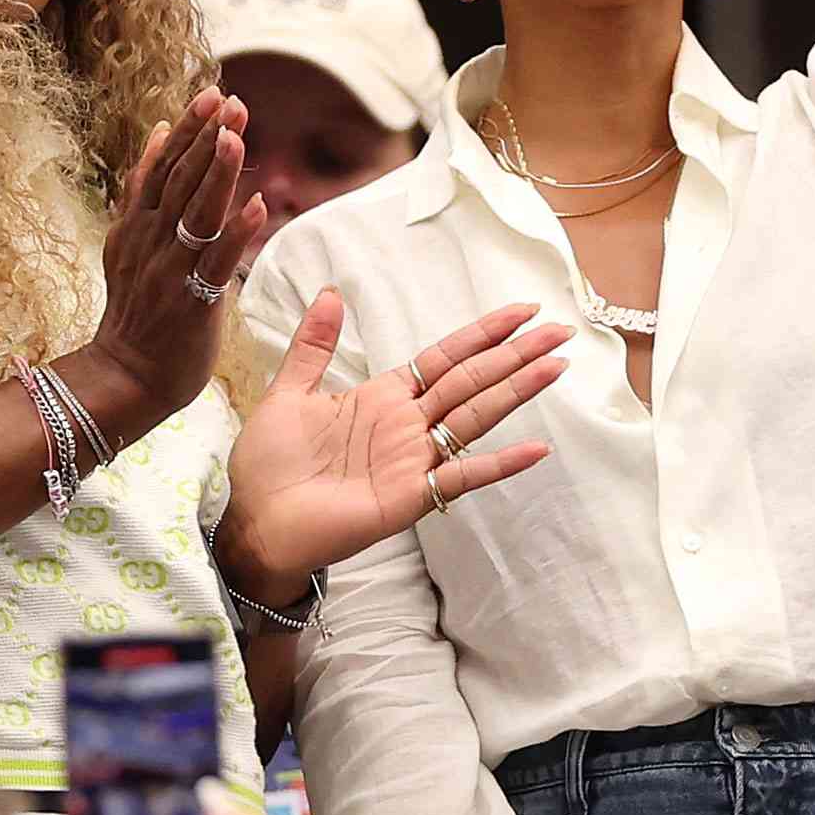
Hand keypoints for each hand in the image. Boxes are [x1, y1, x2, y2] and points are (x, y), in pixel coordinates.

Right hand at [86, 89, 267, 431]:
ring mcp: (170, 269)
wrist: (125, 374)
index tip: (212, 94)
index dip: (188, 130)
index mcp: (138, 223)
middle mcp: (152, 240)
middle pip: (180, 180)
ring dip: (217, 174)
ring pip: (195, 214)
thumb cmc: (137, 307)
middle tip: (229, 101)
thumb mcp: (128, 239)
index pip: (164, 166)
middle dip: (205, 139)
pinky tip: (257, 206)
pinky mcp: (192, 301)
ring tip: (235, 136)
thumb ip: (144, 188)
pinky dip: (236, 234)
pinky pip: (217, 263)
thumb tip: (159, 132)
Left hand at [215, 295, 565, 599]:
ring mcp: (414, 460)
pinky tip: (536, 450)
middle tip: (560, 330)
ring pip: (475, 416)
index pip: (446, 357)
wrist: (254, 522)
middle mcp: (408, 425)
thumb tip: (330, 292)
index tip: (521, 311)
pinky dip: (499, 465)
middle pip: (472, 380)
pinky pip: (462, 478)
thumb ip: (314, 346)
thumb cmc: (269, 464)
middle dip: (515, 354)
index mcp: (384, 397)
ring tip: (555, 366)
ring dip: (516, 391)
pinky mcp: (410, 496)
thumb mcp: (289, 392)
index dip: (482, 334)